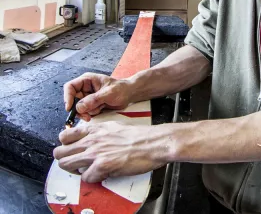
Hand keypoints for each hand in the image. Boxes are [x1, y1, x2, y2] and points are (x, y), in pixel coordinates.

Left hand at [53, 121, 168, 182]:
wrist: (154, 143)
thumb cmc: (141, 136)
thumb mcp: (115, 126)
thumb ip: (100, 133)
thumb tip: (92, 140)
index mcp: (95, 130)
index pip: (65, 136)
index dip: (65, 145)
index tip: (70, 149)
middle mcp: (91, 140)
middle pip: (60, 153)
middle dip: (64, 160)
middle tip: (73, 163)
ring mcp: (95, 153)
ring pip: (66, 165)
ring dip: (74, 171)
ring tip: (85, 171)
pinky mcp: (102, 166)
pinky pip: (86, 177)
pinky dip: (92, 178)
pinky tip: (101, 174)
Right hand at [63, 73, 133, 120]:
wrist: (129, 94)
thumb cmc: (121, 89)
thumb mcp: (109, 93)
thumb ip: (94, 99)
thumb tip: (79, 107)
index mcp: (87, 80)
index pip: (70, 87)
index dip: (68, 97)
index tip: (70, 108)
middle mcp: (84, 89)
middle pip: (72, 100)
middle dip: (79, 109)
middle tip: (87, 116)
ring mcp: (87, 97)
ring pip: (78, 108)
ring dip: (87, 112)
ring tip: (99, 109)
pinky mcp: (90, 105)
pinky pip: (85, 112)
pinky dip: (91, 114)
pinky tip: (101, 109)